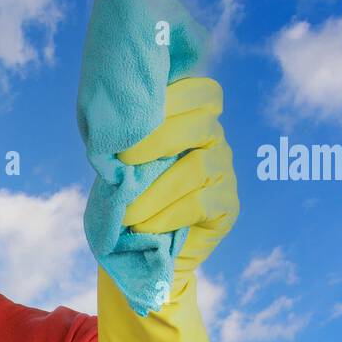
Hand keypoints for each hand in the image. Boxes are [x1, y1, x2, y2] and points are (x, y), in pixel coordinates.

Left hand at [117, 77, 238, 295]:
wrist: (139, 248)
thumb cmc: (127, 196)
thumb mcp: (122, 164)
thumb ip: (127, 141)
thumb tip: (112, 129)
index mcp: (192, 120)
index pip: (202, 92)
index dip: (173, 99)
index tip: (132, 123)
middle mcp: (214, 140)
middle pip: (202, 124)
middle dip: (157, 139)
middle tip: (122, 162)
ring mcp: (225, 172)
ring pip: (198, 168)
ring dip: (154, 191)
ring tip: (126, 213)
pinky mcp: (228, 206)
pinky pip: (201, 203)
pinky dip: (167, 215)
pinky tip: (144, 227)